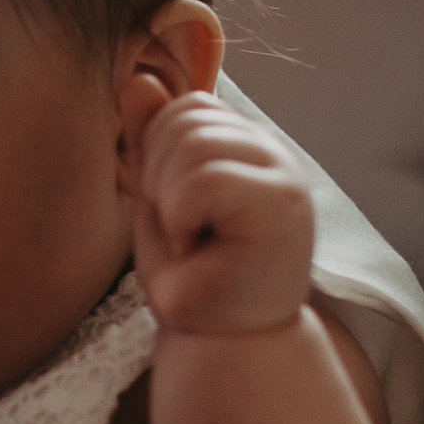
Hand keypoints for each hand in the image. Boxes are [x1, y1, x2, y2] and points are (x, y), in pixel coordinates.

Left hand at [119, 68, 314, 340]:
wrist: (224, 345)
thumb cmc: (194, 279)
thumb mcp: (159, 199)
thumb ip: (151, 141)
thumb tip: (139, 78)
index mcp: (248, 147)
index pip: (188, 106)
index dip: (159, 157)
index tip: (174, 213)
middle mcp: (275, 153)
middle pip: (187, 117)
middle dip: (161, 178)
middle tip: (184, 233)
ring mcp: (285, 176)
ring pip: (193, 145)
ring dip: (171, 202)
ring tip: (193, 241)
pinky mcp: (282, 204)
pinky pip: (202, 180)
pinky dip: (182, 218)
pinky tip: (203, 250)